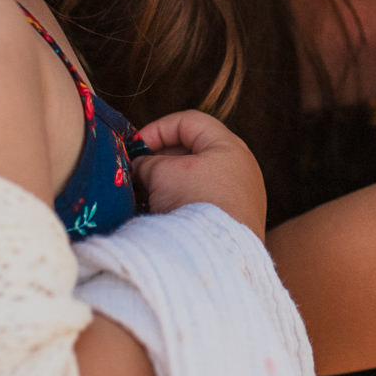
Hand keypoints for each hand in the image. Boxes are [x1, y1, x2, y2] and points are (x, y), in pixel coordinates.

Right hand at [131, 110, 267, 239]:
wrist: (220, 253)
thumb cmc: (194, 202)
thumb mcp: (162, 173)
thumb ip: (147, 163)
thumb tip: (141, 168)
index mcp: (229, 146)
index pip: (188, 122)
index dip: (157, 130)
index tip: (134, 147)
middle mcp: (240, 167)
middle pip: (193, 150)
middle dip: (160, 159)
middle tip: (136, 172)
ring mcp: (241, 195)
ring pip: (196, 179)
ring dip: (168, 183)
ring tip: (145, 194)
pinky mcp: (235, 219)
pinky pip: (204, 201)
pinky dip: (181, 201)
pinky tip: (162, 214)